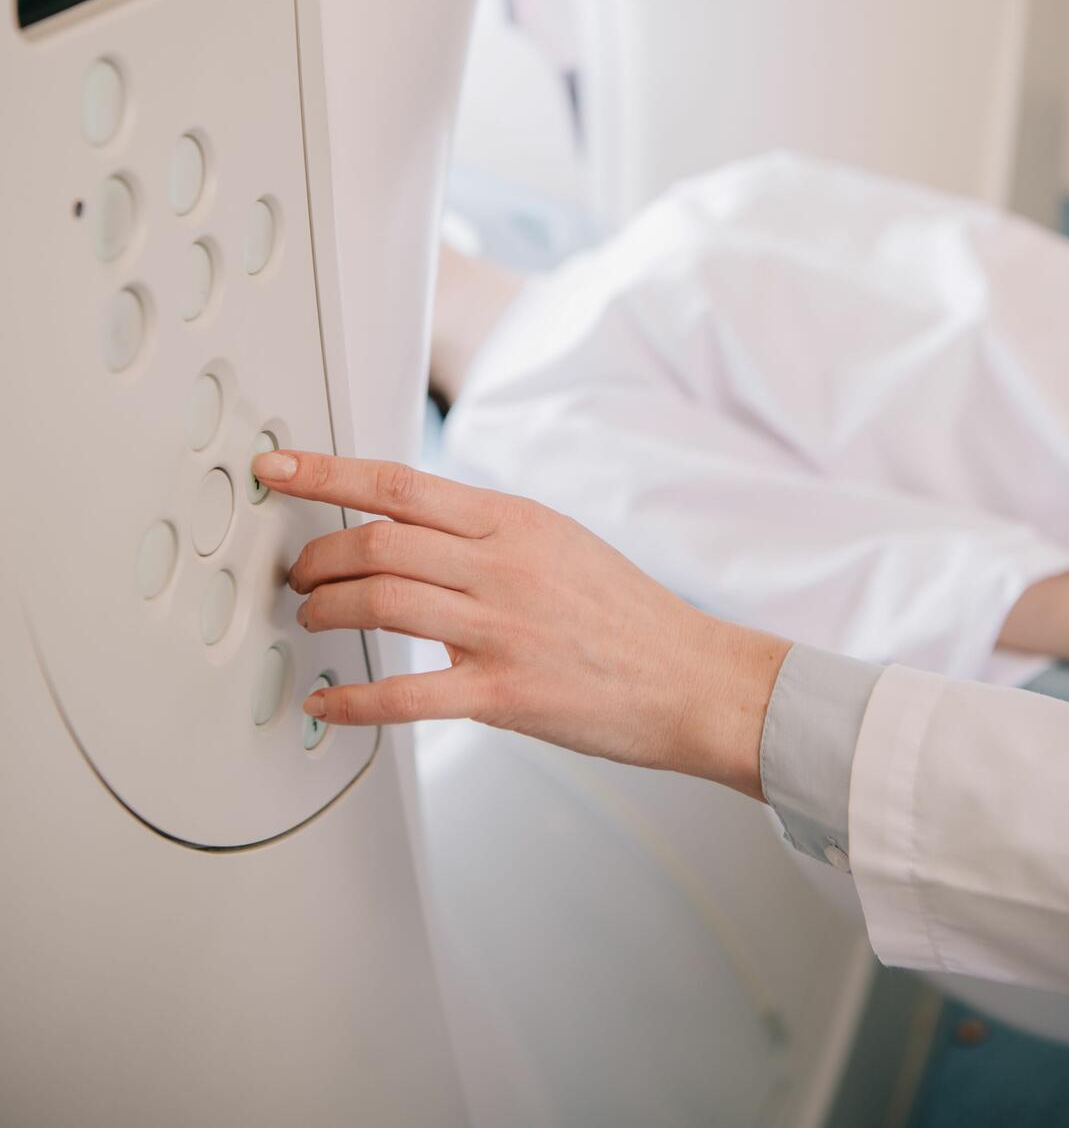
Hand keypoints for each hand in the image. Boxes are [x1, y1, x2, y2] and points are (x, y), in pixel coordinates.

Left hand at [254, 450, 790, 798]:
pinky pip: (406, 695)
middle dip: (316, 557)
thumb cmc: (623, 612)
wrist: (691, 677)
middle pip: (376, 542)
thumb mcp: (557, 540)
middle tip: (297, 575)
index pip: (398, 482)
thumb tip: (409, 531)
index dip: (325, 473)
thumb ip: (483, 533)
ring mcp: (502, 628)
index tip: (276, 467)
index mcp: (512, 519)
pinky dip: (353, 698)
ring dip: (326, 612)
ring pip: (381, 604)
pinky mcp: (504, 694)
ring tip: (312, 620)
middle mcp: (503, 564)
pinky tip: (328, 700)